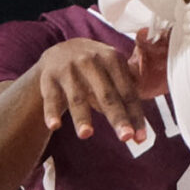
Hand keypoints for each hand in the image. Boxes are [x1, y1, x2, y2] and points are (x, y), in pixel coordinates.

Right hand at [35, 35, 153, 144]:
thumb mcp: (113, 70)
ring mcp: (69, 69)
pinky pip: (51, 97)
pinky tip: (54, 126)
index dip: (135, 115)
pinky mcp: (48, 77)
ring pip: (77, 97)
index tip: (140, 137)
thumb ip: (127, 91)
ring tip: (86, 134)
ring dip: (82, 117)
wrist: (59, 52)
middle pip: (107, 95)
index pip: (127, 92)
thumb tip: (140, 127)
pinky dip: (51, 112)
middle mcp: (91, 62)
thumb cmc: (95, 69)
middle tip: (125, 137)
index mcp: (113, 59)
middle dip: (117, 117)